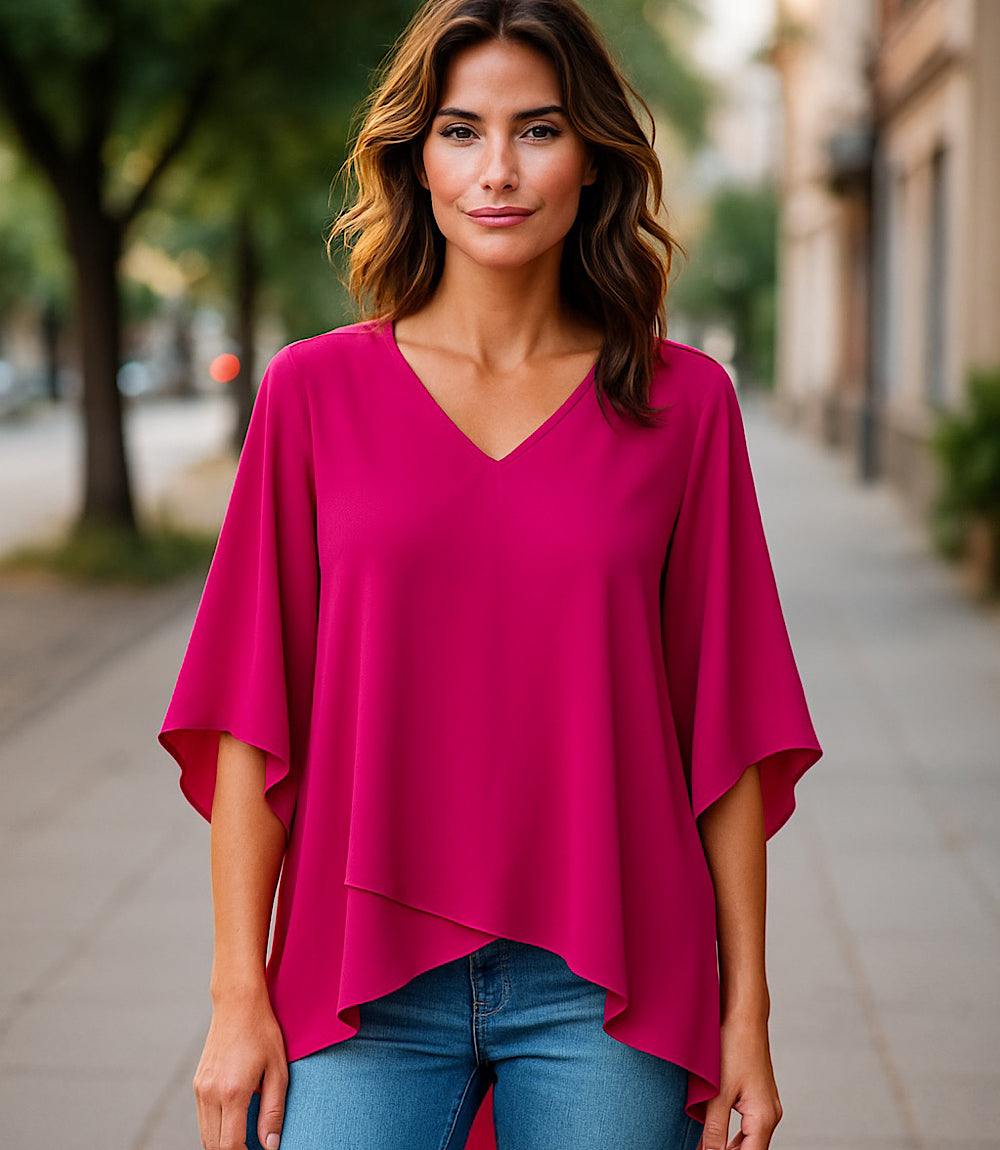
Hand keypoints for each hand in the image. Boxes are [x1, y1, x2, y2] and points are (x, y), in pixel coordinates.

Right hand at [193, 985, 288, 1149]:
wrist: (238, 1003)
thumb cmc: (263, 1032)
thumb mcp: (277, 1070)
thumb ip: (273, 1111)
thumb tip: (271, 1146)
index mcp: (232, 1092)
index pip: (230, 1146)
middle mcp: (210, 1093)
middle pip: (214, 1145)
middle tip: (253, 1148)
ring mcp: (200, 1088)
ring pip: (206, 1134)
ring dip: (222, 1143)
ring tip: (246, 1140)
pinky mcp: (197, 1083)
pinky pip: (203, 1118)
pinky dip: (216, 1128)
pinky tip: (235, 1122)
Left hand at [697, 1015, 782, 1149]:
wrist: (744, 1016)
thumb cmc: (733, 1047)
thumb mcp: (718, 1092)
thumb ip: (714, 1129)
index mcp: (763, 1118)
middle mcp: (771, 1115)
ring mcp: (767, 1105)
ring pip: (750, 1140)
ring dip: (730, 1147)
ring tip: (706, 1146)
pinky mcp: (760, 1096)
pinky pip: (749, 1125)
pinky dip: (734, 1134)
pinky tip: (716, 1134)